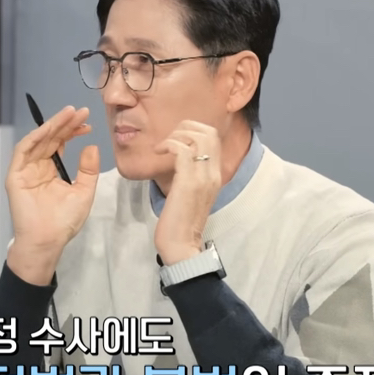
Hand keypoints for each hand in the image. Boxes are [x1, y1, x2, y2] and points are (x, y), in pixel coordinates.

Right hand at [6, 105, 99, 283]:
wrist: (48, 241)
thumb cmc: (64, 221)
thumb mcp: (83, 192)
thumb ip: (88, 170)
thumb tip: (91, 146)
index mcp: (51, 170)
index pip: (60, 144)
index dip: (72, 131)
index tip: (87, 123)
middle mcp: (37, 167)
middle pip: (50, 138)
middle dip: (64, 123)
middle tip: (80, 111)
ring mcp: (25, 171)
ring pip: (38, 141)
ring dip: (52, 126)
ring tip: (68, 115)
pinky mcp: (15, 176)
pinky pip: (23, 152)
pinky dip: (35, 138)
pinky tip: (48, 129)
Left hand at [153, 121, 222, 264]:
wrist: (181, 246)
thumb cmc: (181, 222)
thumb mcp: (192, 194)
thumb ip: (192, 175)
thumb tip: (181, 159)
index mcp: (215, 175)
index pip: (214, 137)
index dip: (194, 129)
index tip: (176, 139)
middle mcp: (213, 173)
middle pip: (208, 132)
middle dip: (185, 127)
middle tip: (169, 140)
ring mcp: (202, 177)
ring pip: (197, 137)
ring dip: (175, 135)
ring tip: (162, 147)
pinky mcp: (188, 182)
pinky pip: (181, 150)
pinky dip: (168, 145)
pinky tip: (158, 153)